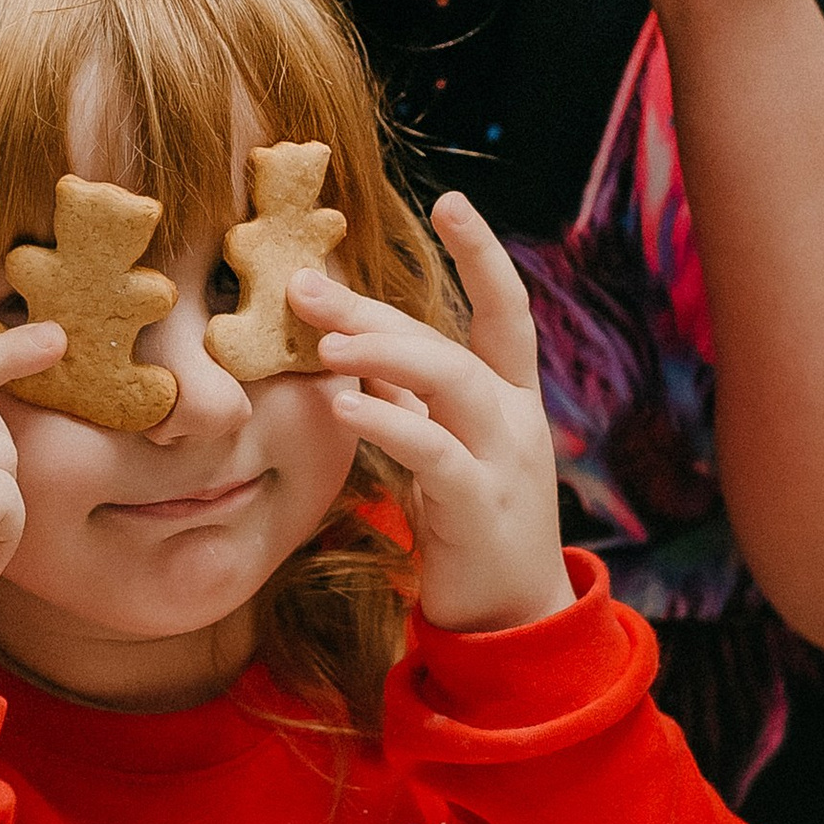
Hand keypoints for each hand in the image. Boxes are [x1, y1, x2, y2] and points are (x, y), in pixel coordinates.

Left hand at [293, 194, 575, 636]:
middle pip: (449, 342)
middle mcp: (515, 419)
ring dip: (384, 353)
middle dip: (378, 310)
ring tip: (325, 344)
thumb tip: (358, 349)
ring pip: (451, 381)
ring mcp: (504, 460)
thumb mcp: (443, 452)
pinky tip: (345, 407)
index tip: (453, 201)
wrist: (514, 621)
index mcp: (511, 399)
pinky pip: (432, 452)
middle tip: (307, 284)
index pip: (506, 311)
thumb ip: (413, 402)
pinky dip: (388, 423)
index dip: (484, 254)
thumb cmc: (470, 529)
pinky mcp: (479, 506)